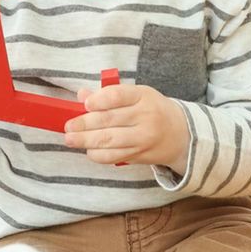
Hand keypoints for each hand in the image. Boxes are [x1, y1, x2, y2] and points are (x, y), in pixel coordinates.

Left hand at [64, 82, 189, 169]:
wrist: (182, 135)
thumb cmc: (153, 110)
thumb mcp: (137, 95)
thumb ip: (109, 95)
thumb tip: (81, 95)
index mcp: (143, 96)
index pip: (118, 96)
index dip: (99, 100)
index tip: (85, 104)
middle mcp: (145, 117)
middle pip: (109, 120)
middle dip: (84, 124)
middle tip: (68, 126)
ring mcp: (143, 138)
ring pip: (110, 141)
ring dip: (86, 141)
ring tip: (70, 139)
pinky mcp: (140, 154)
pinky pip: (114, 156)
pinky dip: (98, 154)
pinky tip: (88, 150)